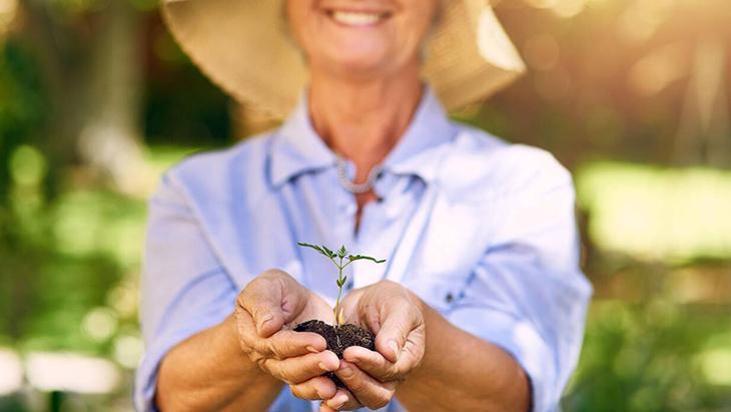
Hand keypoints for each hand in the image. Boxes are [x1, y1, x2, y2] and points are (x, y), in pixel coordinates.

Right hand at [235, 269, 338, 400]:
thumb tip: (266, 328)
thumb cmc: (274, 291)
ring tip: (334, 386)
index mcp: (254, 336)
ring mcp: (287, 365)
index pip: (274, 345)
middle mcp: (268, 357)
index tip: (319, 342)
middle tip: (332, 362)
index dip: (296, 345)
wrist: (289, 300)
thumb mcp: (265, 287)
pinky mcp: (307, 368)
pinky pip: (312, 384)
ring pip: (299, 381)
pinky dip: (324, 390)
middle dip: (311, 366)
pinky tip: (339, 391)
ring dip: (317, 384)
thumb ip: (263, 305)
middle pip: (287, 368)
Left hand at [321, 280, 425, 410]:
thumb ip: (395, 329)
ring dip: (343, 395)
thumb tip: (389, 353)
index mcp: (406, 357)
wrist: (371, 303)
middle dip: (356, 381)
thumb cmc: (391, 302)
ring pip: (360, 400)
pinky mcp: (350, 378)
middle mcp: (390, 375)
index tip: (350, 352)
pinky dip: (332, 402)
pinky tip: (321, 402)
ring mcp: (370, 380)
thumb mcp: (398, 307)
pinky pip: (343, 396)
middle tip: (338, 364)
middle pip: (377, 393)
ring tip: (326, 386)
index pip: (391, 370)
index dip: (370, 364)